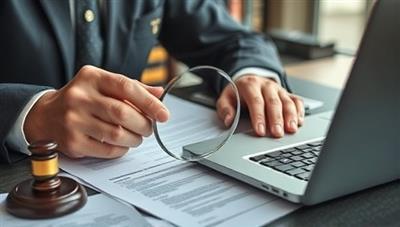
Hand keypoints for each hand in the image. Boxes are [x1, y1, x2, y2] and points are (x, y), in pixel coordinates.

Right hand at [24, 65, 168, 158]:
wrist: (46, 115)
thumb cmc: (82, 98)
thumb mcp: (103, 84)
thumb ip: (132, 88)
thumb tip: (159, 93)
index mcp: (92, 77)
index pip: (126, 87)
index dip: (149, 102)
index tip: (164, 114)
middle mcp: (80, 97)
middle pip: (123, 114)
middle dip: (144, 124)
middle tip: (149, 128)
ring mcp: (74, 121)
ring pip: (117, 134)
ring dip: (135, 139)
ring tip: (136, 136)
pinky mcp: (73, 142)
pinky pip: (108, 150)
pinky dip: (122, 149)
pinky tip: (122, 144)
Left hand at [216, 75, 303, 137]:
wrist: (248, 82)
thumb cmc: (237, 94)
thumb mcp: (225, 99)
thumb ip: (225, 109)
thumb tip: (229, 120)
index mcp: (250, 85)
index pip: (256, 102)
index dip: (258, 117)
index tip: (260, 131)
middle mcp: (266, 85)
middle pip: (273, 102)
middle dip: (276, 119)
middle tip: (277, 133)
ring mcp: (278, 89)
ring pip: (287, 102)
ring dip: (290, 116)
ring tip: (291, 129)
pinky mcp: (287, 94)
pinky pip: (296, 101)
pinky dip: (299, 111)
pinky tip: (299, 122)